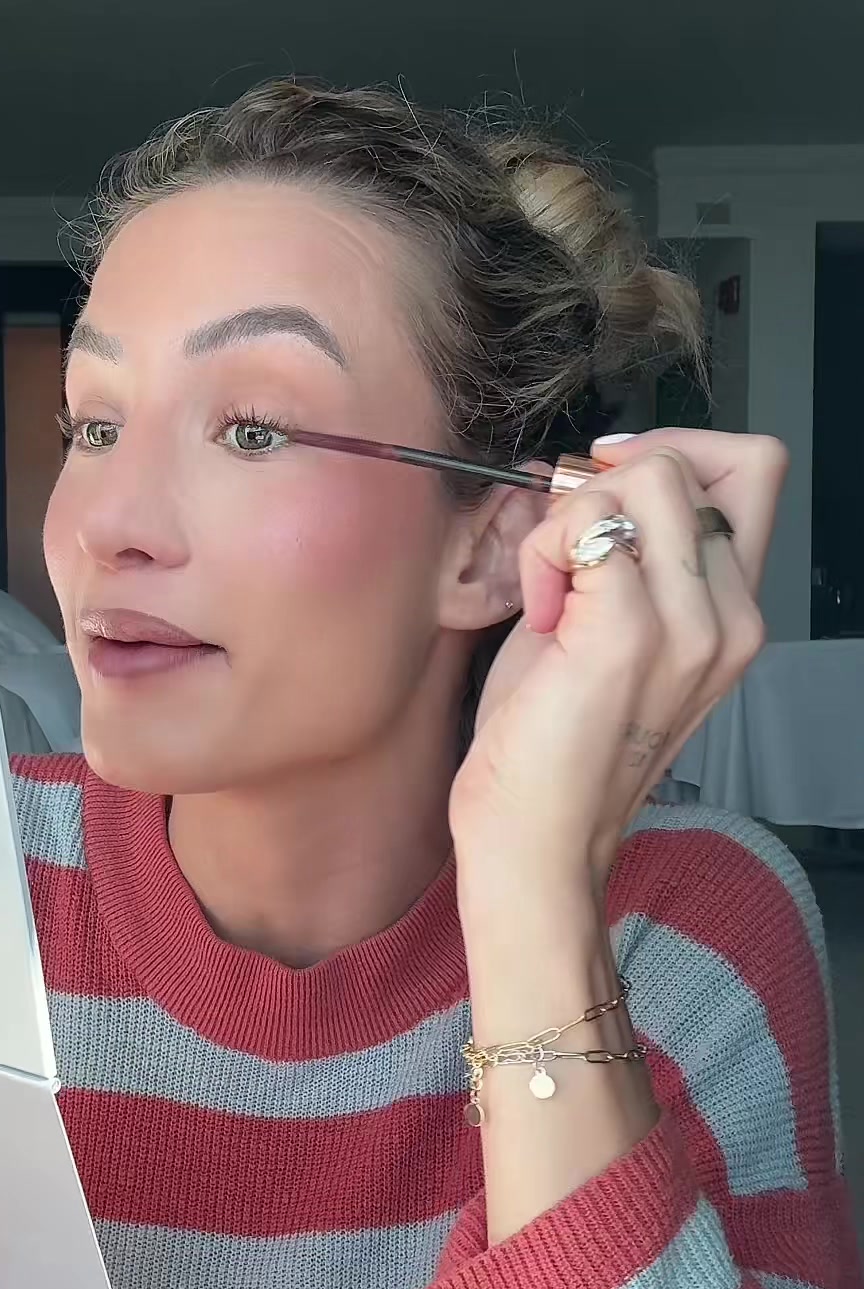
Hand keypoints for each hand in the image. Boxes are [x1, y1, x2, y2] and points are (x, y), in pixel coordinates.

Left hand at [450, 430, 786, 889]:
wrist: (536, 836)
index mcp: (734, 613)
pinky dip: (543, 549)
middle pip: (697, 461)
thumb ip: (635, 554)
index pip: (752, 468)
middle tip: (567, 551)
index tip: (606, 495)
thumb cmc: (555, 741)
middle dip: (612, 480)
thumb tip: (606, 473)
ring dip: (574, 515)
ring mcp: (689, 626)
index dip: (674, 452)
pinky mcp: (630, 633)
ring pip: (647, 474)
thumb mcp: (615, 629)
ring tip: (554, 593)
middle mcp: (730, 617)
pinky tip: (539, 611)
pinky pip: (585, 522)